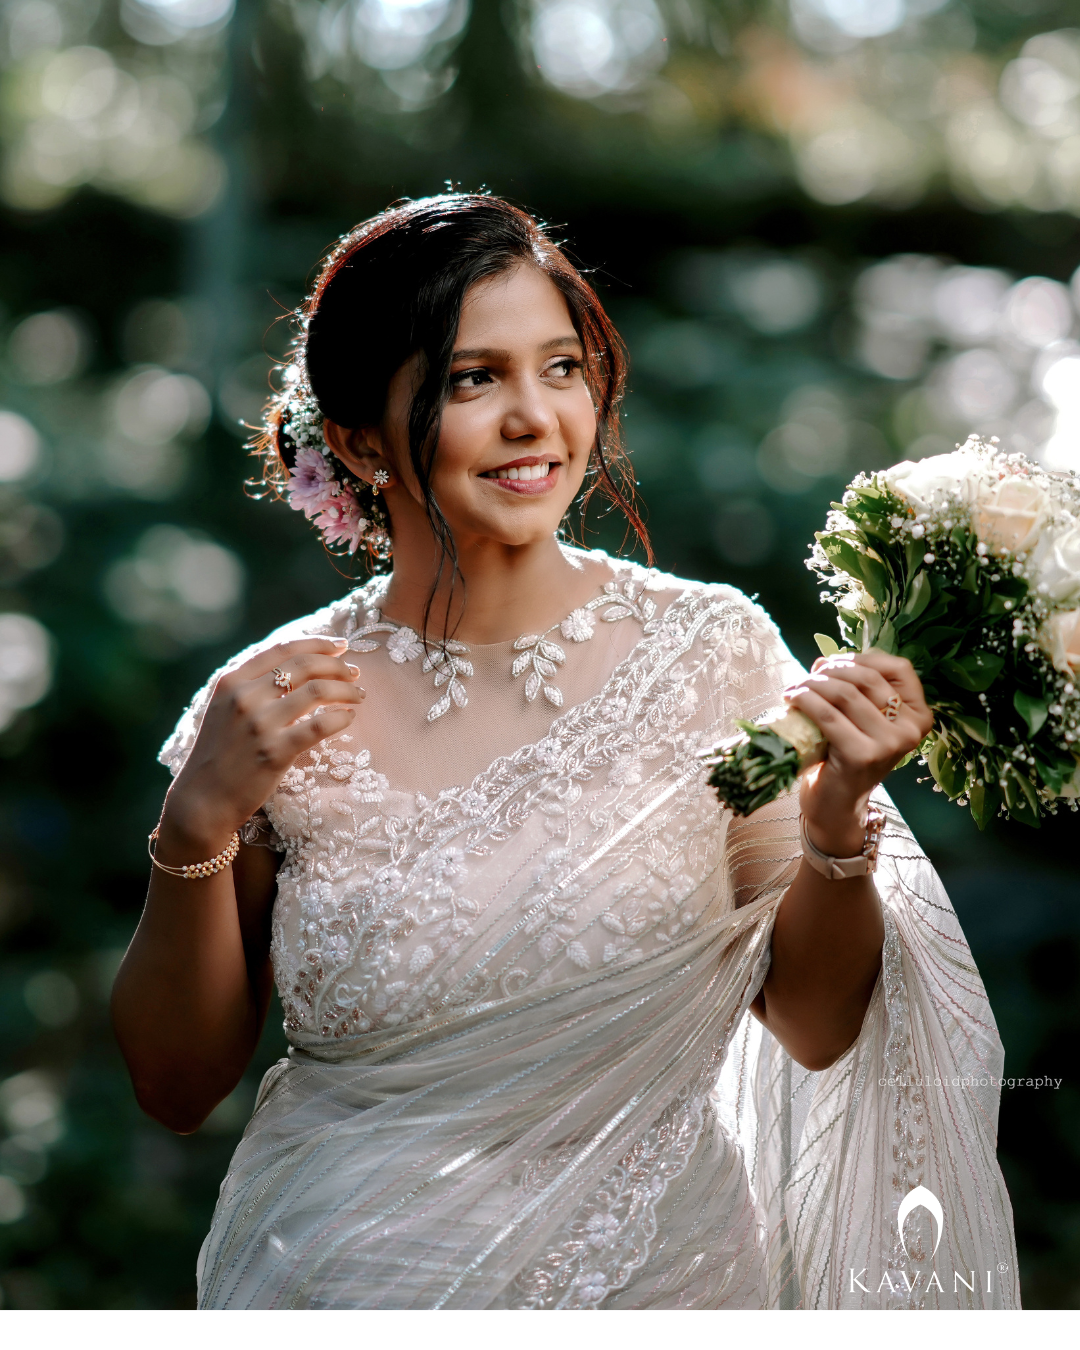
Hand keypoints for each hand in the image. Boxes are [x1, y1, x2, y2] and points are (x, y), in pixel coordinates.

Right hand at [160, 638, 365, 853]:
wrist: (201, 800)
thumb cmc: (219, 754)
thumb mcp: (224, 709)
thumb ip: (251, 685)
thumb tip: (295, 664)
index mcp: (231, 681)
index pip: (283, 649)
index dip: (317, 643)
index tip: (340, 645)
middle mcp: (244, 697)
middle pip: (305, 665)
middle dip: (337, 665)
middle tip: (355, 672)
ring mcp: (259, 724)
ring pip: (317, 690)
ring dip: (346, 689)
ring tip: (359, 695)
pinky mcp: (274, 752)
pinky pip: (319, 726)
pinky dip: (340, 718)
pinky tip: (348, 718)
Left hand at [785, 650, 932, 857]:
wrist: (836, 805)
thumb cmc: (845, 756)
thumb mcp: (861, 719)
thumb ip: (856, 688)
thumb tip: (826, 660)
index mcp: (919, 715)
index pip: (899, 668)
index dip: (863, 658)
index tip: (833, 664)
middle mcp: (911, 729)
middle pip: (867, 677)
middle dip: (830, 670)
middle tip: (806, 678)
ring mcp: (889, 744)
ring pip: (845, 693)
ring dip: (812, 684)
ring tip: (794, 689)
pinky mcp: (862, 755)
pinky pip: (827, 715)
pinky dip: (804, 700)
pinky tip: (791, 699)